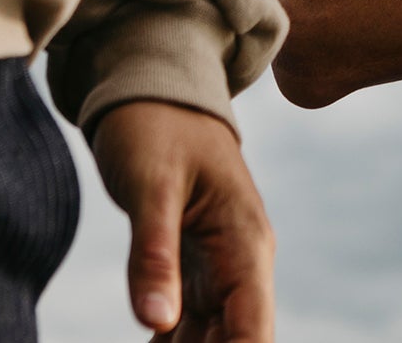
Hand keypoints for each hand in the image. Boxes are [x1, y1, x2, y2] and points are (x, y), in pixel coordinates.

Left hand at [92, 100, 274, 342]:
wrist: (152, 85)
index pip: (253, 331)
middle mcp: (243, 263)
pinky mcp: (194, 270)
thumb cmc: (154, 124)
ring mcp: (221, 269)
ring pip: (213, 341)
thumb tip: (154, 324)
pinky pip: (187, 328)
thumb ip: (152, 255)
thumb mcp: (148, 185)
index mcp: (247, 243)